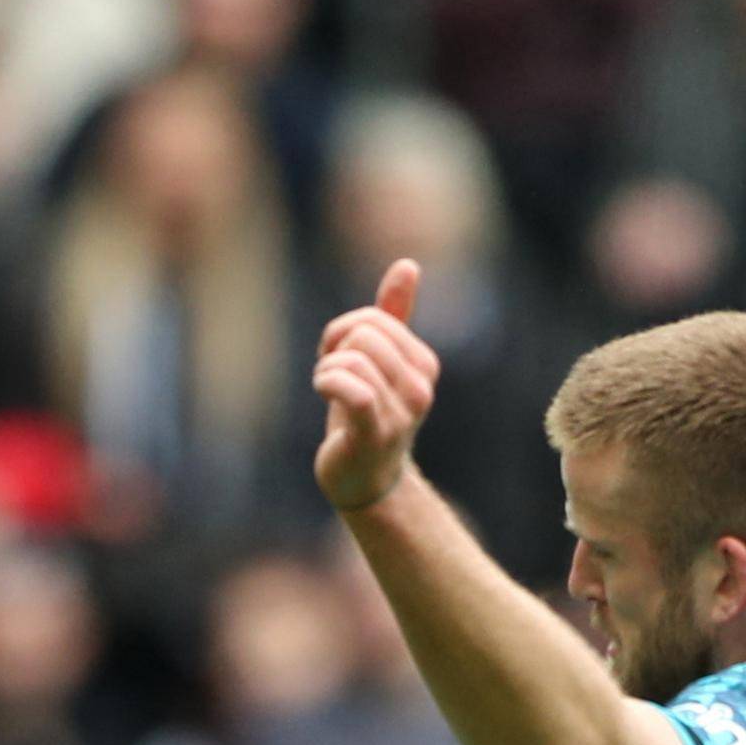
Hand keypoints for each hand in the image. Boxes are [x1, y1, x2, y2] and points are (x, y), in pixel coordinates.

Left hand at [313, 260, 435, 513]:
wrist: (363, 480)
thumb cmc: (365, 418)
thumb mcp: (376, 361)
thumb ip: (392, 315)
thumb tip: (408, 264)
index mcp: (424, 364)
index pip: (372, 318)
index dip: (342, 334)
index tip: (340, 362)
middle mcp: (421, 386)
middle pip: (362, 333)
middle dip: (333, 352)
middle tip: (332, 380)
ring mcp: (403, 412)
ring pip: (352, 358)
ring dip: (325, 373)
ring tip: (329, 394)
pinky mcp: (376, 433)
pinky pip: (354, 390)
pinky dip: (328, 383)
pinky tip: (322, 391)